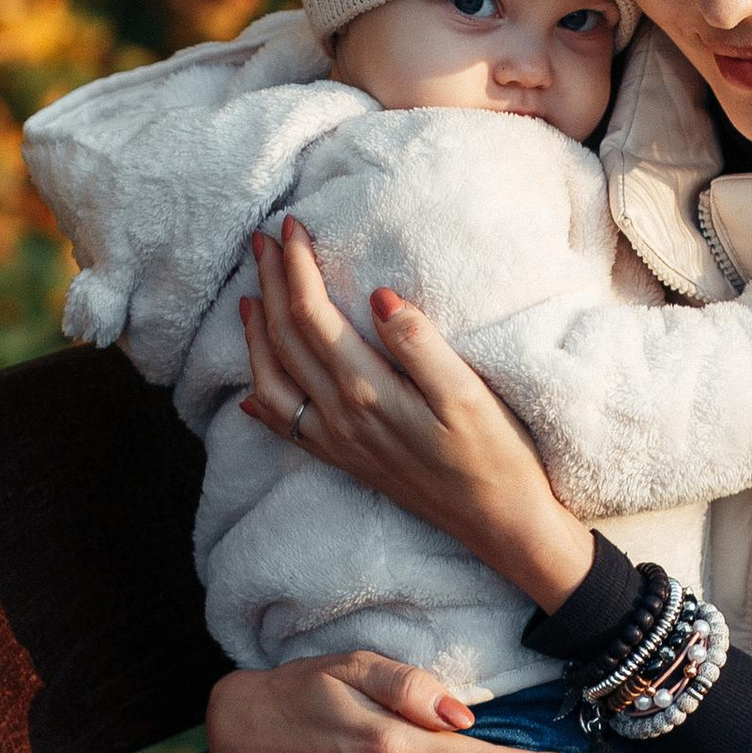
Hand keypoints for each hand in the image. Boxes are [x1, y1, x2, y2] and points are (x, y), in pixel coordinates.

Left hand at [238, 218, 596, 610]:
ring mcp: (337, 443)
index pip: (313, 316)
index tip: (291, 226)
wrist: (501, 526)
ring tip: (249, 298)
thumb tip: (381, 297)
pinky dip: (261, 398)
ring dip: (255, 336)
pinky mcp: (345, 460)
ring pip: (271, 382)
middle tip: (262, 241)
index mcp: (367, 393)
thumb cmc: (496, 456)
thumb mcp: (470, 395)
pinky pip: (285, 426)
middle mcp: (340, 418)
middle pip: (285, 340)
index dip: (296, 268)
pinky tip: (251, 390)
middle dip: (270, 286)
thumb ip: (422, 345)